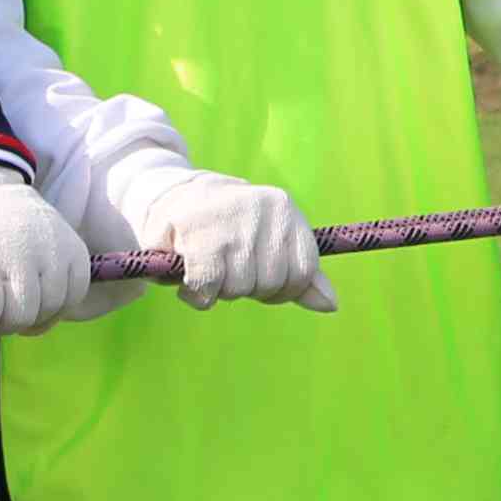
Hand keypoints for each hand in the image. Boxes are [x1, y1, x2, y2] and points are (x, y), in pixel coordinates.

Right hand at [154, 170, 336, 309]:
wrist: (170, 195)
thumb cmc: (226, 226)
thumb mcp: (270, 241)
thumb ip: (302, 273)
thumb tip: (331, 305)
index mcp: (285, 210)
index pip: (303, 272)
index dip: (281, 288)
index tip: (258, 278)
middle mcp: (262, 210)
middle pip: (270, 284)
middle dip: (246, 287)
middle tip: (225, 266)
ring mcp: (229, 220)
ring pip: (239, 288)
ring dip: (219, 290)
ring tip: (206, 265)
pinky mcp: (197, 235)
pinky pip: (208, 288)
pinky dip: (197, 294)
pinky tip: (189, 277)